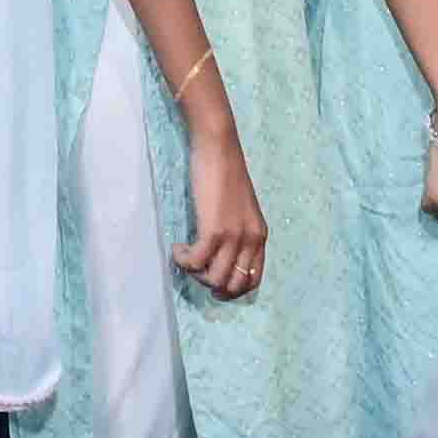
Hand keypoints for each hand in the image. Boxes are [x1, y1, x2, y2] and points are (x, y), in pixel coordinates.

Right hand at [170, 120, 267, 298]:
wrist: (218, 148)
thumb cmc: (225, 172)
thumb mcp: (241, 209)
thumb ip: (238, 232)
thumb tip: (221, 256)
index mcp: (260, 236)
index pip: (253, 281)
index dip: (231, 289)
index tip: (212, 281)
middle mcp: (251, 240)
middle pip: (234, 286)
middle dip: (211, 284)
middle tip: (196, 270)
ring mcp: (234, 236)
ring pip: (215, 279)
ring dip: (195, 273)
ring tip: (185, 256)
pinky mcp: (214, 230)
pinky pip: (196, 262)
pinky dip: (183, 260)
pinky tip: (178, 247)